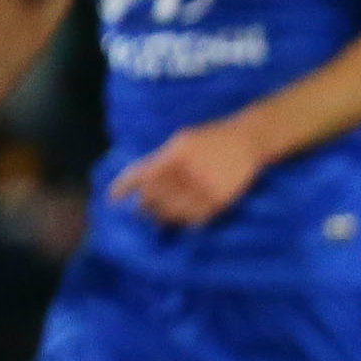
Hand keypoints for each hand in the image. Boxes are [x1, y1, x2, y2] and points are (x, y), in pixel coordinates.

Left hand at [107, 118, 267, 227]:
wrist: (248, 141)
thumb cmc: (211, 138)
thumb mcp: (182, 140)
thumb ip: (161, 159)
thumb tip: (141, 181)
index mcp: (174, 155)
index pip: (141, 175)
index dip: (123, 188)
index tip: (112, 199)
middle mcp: (187, 172)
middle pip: (154, 197)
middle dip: (144, 205)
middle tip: (140, 210)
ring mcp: (204, 187)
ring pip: (173, 211)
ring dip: (162, 216)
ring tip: (158, 218)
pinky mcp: (219, 200)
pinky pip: (195, 219)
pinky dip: (184, 222)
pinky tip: (180, 221)